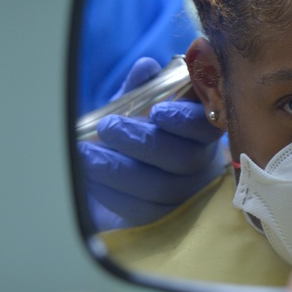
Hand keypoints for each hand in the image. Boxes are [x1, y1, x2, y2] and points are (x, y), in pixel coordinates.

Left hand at [80, 58, 224, 230]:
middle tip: (108, 126)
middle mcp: (199, 168)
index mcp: (200, 135)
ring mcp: (183, 200)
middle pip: (182, 159)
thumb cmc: (131, 140)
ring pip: (159, 188)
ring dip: (117, 168)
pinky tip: (88, 177)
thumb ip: (140, 89)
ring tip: (86, 152)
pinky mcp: (159, 224)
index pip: (205, 127)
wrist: (110, 184)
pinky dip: (110, 191)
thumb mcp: (133, 110)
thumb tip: (146, 67)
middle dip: (142, 141)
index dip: (185, 119)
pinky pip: (138, 211)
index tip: (157, 111)